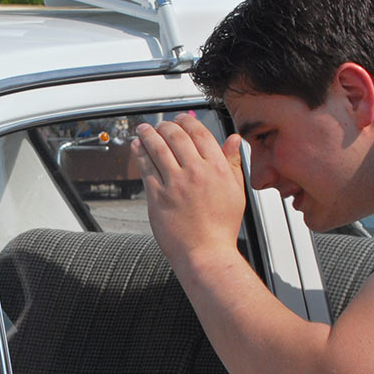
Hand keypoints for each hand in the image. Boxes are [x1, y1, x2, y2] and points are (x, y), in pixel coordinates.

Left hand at [131, 115, 246, 271]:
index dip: (187, 122)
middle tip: (160, 125)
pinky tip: (137, 147)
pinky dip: (140, 154)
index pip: (200, 134)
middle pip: (176, 137)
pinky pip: (146, 168)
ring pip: (158, 148)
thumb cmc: (221, 228)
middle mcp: (196, 173)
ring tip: (143, 130)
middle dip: (165, 126)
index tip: (180, 120)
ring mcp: (175, 184)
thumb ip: (232, 163)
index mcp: (217, 169)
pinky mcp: (158, 196)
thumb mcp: (236, 192)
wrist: (205, 254)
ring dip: (148, 134)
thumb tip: (233, 140)